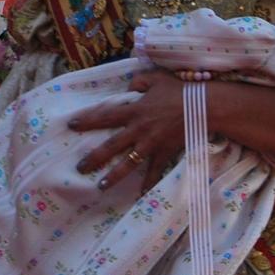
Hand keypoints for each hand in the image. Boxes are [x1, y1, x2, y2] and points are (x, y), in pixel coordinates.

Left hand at [72, 72, 186, 189]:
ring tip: (101, 186)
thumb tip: (129, 86)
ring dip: (114, 176)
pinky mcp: (165, 152)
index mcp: (135, 111)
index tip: (71, 125)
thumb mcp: (156, 78)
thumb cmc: (179, 91)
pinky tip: (141, 195)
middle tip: (80, 168)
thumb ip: (139, 81)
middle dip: (94, 158)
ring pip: (128, 163)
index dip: (87, 120)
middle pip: (111, 146)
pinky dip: (148, 183)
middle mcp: (139, 129)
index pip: (106, 116)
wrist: (203, 107)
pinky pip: (155, 171)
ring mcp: (151, 144)